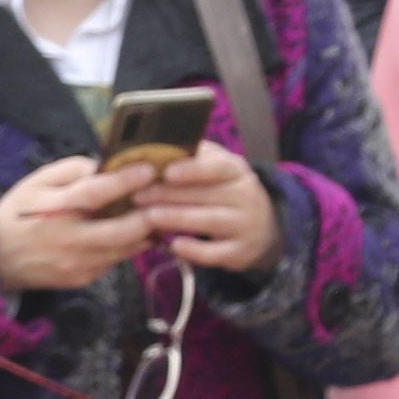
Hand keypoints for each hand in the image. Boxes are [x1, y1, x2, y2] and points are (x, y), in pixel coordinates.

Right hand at [0, 154, 149, 294]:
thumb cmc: (17, 215)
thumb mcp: (33, 183)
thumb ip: (69, 170)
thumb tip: (103, 166)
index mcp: (54, 210)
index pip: (94, 194)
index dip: (125, 181)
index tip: (150, 169)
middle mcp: (68, 240)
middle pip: (122, 231)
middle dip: (151, 215)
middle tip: (166, 199)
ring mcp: (77, 264)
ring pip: (126, 250)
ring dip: (145, 232)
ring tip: (156, 214)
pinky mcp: (82, 279)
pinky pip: (114, 261)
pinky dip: (126, 246)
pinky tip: (129, 233)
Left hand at [136, 141, 281, 273]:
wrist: (261, 227)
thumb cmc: (223, 191)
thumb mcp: (217, 169)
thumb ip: (194, 157)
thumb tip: (156, 145)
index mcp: (236, 171)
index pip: (218, 167)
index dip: (193, 170)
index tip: (167, 172)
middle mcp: (245, 196)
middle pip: (206, 195)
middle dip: (168, 195)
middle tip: (137, 196)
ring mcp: (245, 225)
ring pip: (209, 221)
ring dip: (177, 219)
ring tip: (148, 217)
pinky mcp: (240, 252)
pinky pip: (216, 253)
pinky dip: (194, 250)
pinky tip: (173, 245)